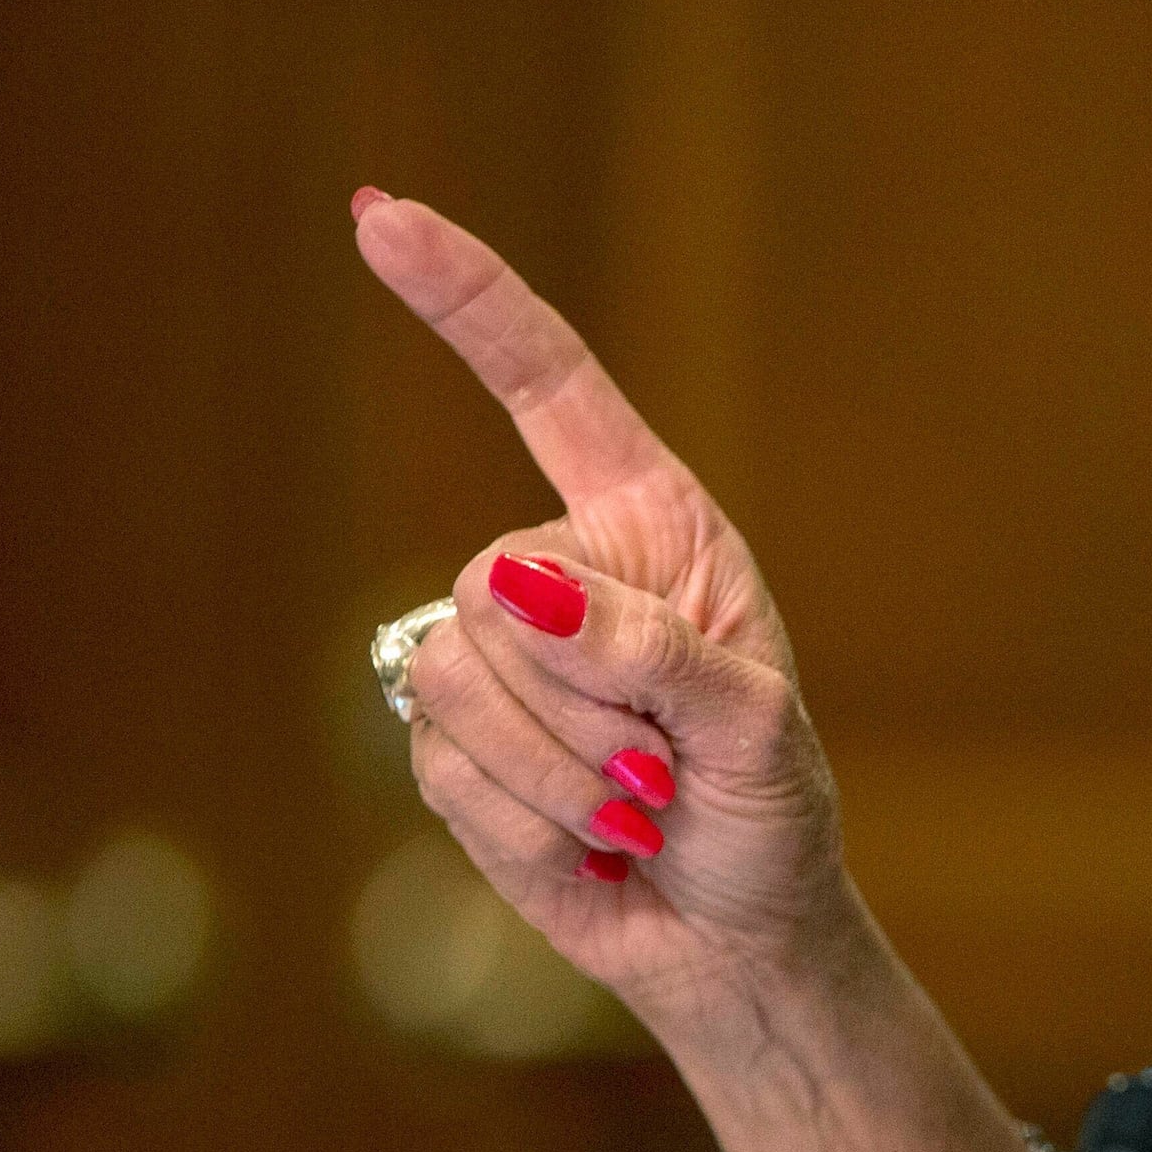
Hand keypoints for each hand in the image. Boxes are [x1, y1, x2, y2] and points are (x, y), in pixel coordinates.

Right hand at [354, 190, 864, 1042]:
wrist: (735, 935)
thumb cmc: (772, 814)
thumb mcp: (755, 730)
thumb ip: (654, 653)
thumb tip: (515, 588)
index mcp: (650, 526)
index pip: (548, 386)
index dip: (466, 299)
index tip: (378, 217)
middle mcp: (561, 574)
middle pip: (489, 590)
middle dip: (585, 701)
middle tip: (667, 768)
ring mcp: (498, 660)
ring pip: (459, 685)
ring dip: (563, 774)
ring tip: (639, 808)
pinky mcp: (454, 748)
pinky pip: (446, 770)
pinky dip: (531, 825)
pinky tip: (589, 842)